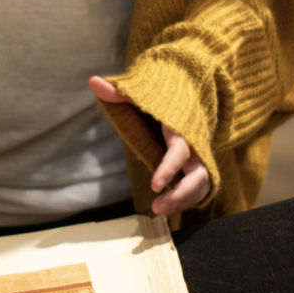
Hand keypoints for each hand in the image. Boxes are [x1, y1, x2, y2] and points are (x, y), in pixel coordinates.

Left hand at [89, 76, 211, 214]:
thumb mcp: (140, 93)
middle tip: (156, 207)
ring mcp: (198, 158)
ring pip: (200, 185)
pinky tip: (167, 208)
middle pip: (198, 174)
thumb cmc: (159, 98)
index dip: (169, 168)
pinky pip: (198, 188)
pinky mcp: (197, 167)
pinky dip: (186, 201)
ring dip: (183, 201)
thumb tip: (93, 81)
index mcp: (181, 129)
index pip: (180, 151)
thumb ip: (119, 92)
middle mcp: (195, 145)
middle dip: (181, 194)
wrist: (187, 95)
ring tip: (158, 211)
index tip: (154, 186)